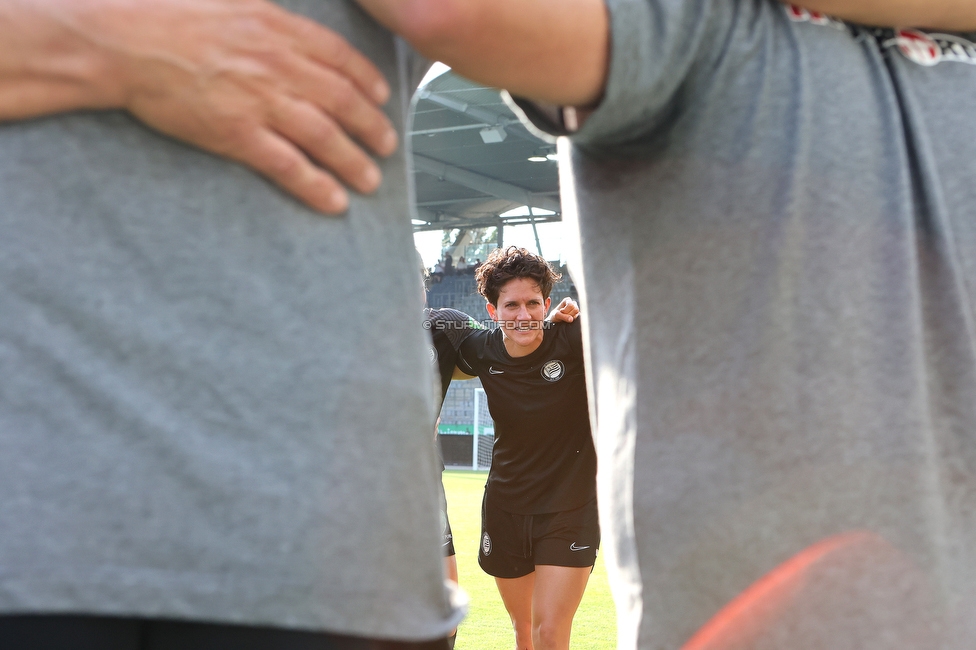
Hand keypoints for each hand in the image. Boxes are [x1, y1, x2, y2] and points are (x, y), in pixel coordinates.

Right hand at [1, 0, 398, 213]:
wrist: (125, 42)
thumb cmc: (172, 17)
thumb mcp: (234, 2)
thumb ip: (272, 21)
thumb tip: (296, 33)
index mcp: (280, 29)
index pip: (341, 59)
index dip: (368, 82)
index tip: (382, 98)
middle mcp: (279, 65)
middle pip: (343, 101)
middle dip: (372, 128)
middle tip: (388, 146)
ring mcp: (261, 101)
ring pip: (324, 137)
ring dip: (353, 161)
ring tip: (370, 180)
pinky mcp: (238, 134)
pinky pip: (288, 166)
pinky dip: (315, 185)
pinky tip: (335, 201)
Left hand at [547, 297, 578, 322]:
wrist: (555, 319)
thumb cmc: (555, 315)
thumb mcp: (557, 315)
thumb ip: (563, 316)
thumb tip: (571, 319)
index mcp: (567, 300)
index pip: (570, 305)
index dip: (565, 310)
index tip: (561, 311)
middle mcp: (572, 302)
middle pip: (575, 308)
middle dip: (568, 314)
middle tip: (563, 314)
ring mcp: (575, 308)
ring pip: (577, 312)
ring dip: (570, 316)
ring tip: (565, 316)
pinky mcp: (577, 313)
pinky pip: (577, 316)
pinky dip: (572, 318)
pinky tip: (568, 318)